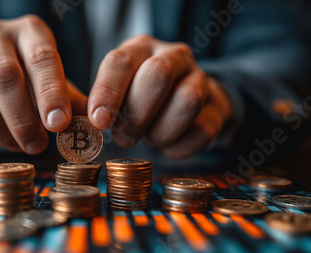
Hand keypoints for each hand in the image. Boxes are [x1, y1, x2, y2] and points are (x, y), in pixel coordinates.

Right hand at [0, 15, 86, 153]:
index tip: (59, 124)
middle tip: (38, 145)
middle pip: (4, 76)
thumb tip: (94, 128)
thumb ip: (72, 104)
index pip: (42, 57)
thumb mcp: (54, 84)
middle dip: (23, 118)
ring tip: (19, 146)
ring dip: (0, 130)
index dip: (51, 92)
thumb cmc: (30, 79)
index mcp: (29, 31)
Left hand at [88, 35, 232, 158]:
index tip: (99, 121)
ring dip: (160, 131)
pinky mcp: (217, 107)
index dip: (108, 92)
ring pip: (186, 101)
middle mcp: (173, 56)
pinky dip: (178, 147)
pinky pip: (201, 131)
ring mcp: (200, 79)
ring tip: (149, 138)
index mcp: (141, 48)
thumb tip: (93, 124)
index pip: (121, 61)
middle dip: (136, 114)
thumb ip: (105, 104)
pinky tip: (168, 145)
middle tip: (124, 137)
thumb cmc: (140, 98)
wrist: (189, 101)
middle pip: (157, 76)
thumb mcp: (119, 93)